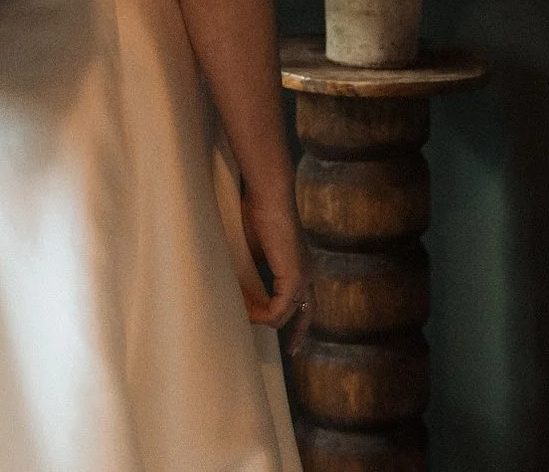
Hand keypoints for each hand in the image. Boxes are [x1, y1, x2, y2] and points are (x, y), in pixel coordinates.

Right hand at [239, 171, 307, 349]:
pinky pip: (277, 310)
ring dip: (261, 318)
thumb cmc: (257, 215)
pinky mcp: (293, 278)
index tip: (291, 338)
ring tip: (241, 315)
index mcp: (301, 266)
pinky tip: (245, 311)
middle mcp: (308, 274)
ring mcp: (303, 277)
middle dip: (297, 335)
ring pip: (285, 315)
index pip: (307, 302)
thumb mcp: (255, 251)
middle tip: (289, 352)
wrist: (268, 197)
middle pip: (306, 315)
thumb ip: (255, 272)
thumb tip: (241, 291)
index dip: (299, 322)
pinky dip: (261, 314)